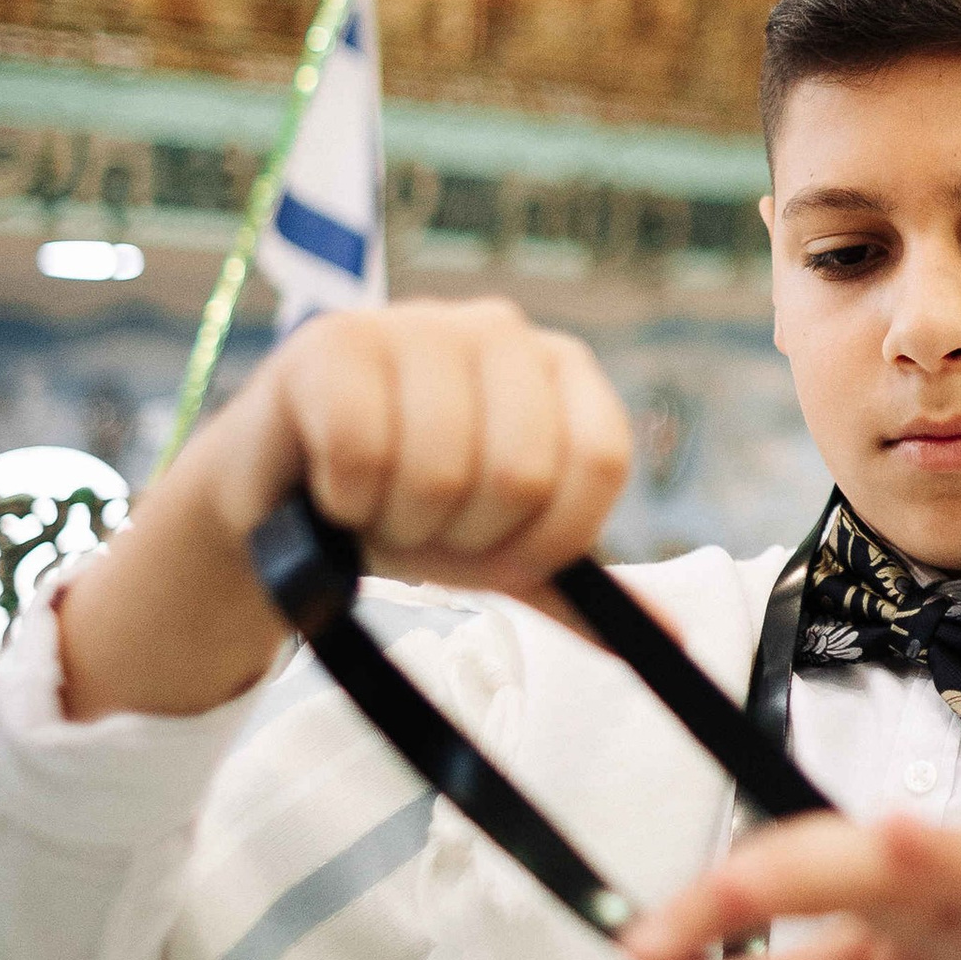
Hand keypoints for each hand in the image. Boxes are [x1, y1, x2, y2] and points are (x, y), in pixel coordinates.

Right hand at [57, 299, 631, 720]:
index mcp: (561, 368)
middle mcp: (499, 329)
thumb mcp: (500, 552)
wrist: (283, 502)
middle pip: (523, 472)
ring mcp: (415, 323)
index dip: (547, 535)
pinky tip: (332, 483)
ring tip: (376, 502)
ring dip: (398, 519)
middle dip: (463, 533)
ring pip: (440, 467)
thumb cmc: (408, 512)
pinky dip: (345, 495)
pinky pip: (361, 448)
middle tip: (423, 523)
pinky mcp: (333, 340)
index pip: (601, 464)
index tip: (497, 551)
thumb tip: (676, 636)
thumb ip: (581, 586)